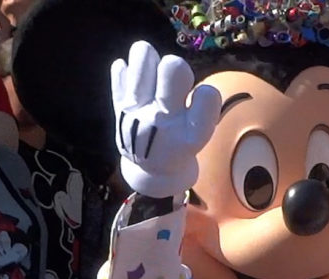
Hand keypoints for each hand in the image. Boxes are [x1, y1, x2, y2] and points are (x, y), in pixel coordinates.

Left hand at [111, 41, 221, 197]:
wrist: (151, 172)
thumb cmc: (180, 146)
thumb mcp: (200, 135)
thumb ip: (202, 107)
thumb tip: (179, 70)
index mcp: (192, 135)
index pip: (209, 95)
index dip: (207, 92)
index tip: (200, 100)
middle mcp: (165, 122)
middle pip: (174, 68)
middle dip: (176, 65)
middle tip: (172, 78)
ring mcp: (138, 113)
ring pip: (143, 58)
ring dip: (148, 56)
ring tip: (150, 67)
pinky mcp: (119, 107)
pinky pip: (119, 72)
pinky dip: (125, 70)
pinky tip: (133, 80)